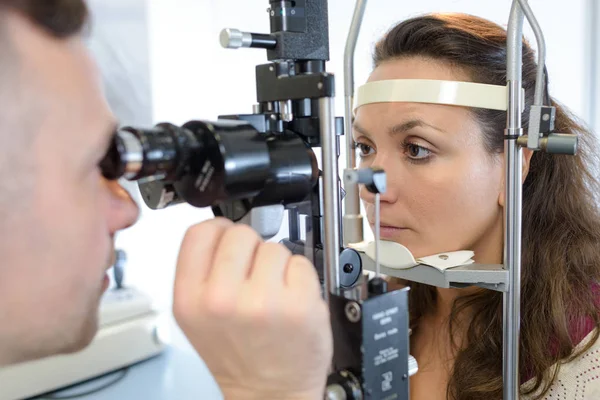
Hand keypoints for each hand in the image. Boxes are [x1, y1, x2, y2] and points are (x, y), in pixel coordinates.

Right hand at [173, 218, 332, 399]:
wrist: (268, 392)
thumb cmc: (237, 355)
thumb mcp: (197, 315)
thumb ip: (201, 271)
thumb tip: (221, 230)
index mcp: (191, 299)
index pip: (201, 232)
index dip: (219, 232)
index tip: (228, 243)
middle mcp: (223, 300)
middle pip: (240, 233)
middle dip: (250, 250)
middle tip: (253, 276)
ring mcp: (263, 302)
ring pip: (274, 247)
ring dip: (277, 266)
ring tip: (272, 294)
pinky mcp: (299, 305)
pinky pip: (301, 264)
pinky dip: (301, 277)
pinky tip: (291, 301)